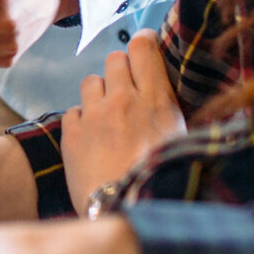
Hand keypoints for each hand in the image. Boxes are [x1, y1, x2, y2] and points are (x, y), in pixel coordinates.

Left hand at [59, 30, 182, 207]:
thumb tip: (167, 95)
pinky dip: (81, 120)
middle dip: (120, 70)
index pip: (143, 48)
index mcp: (155, 100)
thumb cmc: (163, 181)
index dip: (143, 42)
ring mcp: (94, 114)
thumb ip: (169, 111)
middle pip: (115, 58)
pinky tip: (90, 138)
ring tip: (107, 116)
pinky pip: (73, 110)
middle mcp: (123, 99)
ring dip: (98, 93)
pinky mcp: (72, 133)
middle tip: (126, 90)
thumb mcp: (181, 142)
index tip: (144, 47)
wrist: (127, 210)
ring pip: (91, 81)